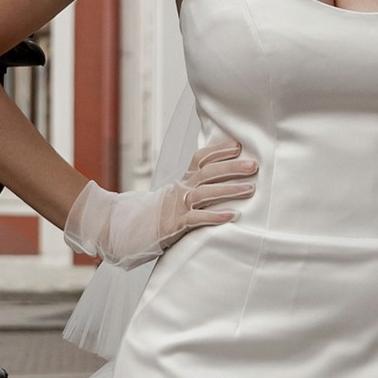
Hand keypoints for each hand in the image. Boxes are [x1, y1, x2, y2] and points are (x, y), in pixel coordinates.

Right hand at [64, 135, 257, 264]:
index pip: (200, 159)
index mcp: (181, 181)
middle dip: (232, 167)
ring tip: (250, 188)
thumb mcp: (174, 198)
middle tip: (254, 165)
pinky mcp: (173, 225)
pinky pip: (196, 219)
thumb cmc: (154, 216)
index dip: (218, 151)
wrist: (123, 231)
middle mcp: (180, 190)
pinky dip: (215, 216)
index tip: (238, 146)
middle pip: (208, 173)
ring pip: (205, 193)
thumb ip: (192, 189)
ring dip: (229, 190)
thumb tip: (216, 182)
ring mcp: (176, 206)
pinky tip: (232, 216)